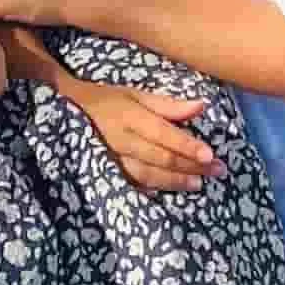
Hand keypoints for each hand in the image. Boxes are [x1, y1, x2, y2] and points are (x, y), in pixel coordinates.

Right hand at [64, 79, 218, 192]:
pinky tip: (172, 190)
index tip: (210, 154)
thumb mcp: (135, 94)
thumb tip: (201, 107)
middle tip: (218, 170)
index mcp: (129, 116)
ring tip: (198, 184)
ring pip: (148, 174)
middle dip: (190, 166)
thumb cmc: (108, 100)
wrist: (66, 111)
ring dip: (176, 181)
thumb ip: (167, 105)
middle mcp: (121, 139)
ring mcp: (112, 159)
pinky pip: (134, 184)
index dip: (186, 145)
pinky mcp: (107, 172)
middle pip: (160, 157)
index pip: (162, 134)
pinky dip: (155, 189)